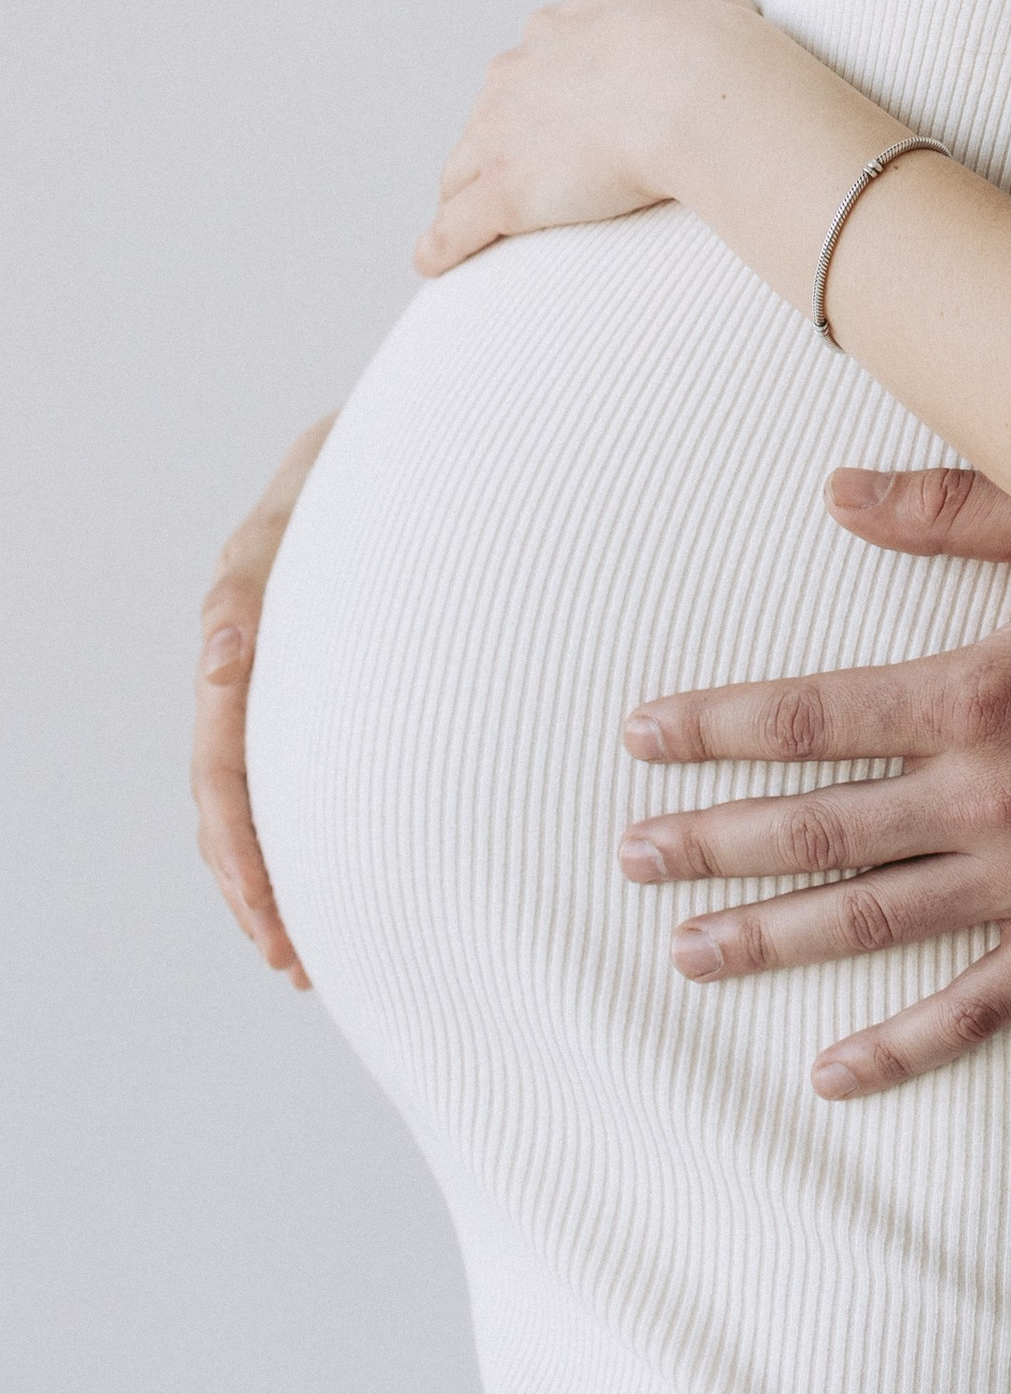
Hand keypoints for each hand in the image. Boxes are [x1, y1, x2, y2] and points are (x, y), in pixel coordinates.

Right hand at [194, 415, 335, 983]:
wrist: (406, 437)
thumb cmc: (354, 472)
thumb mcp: (306, 505)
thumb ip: (257, 574)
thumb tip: (222, 654)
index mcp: (240, 634)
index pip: (221, 761)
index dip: (239, 842)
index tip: (264, 906)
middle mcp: (250, 669)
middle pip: (230, 801)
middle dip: (253, 885)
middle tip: (289, 955)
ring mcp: (280, 681)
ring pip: (257, 801)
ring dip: (273, 881)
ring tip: (303, 956)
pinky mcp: (317, 688)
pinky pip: (295, 775)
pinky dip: (301, 839)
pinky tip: (328, 890)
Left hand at [416, 0, 755, 275]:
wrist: (697, 85)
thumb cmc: (709, 43)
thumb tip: (672, 11)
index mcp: (561, 26)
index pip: (535, 60)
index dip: (545, 90)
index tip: (562, 113)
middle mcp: (519, 70)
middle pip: (492, 112)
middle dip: (504, 137)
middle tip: (533, 167)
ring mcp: (502, 132)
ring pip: (463, 166)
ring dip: (466, 188)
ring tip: (472, 217)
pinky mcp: (505, 191)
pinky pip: (457, 227)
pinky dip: (442, 245)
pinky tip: (435, 260)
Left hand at [616, 469, 1010, 1096]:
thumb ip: (949, 510)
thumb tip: (834, 493)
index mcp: (979, 689)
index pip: (810, 714)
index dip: (716, 727)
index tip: (639, 738)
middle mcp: (992, 792)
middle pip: (818, 825)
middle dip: (712, 841)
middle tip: (629, 857)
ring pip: (874, 919)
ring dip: (772, 937)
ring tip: (688, 953)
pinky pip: (979, 1008)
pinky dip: (902, 1047)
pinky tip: (834, 1071)